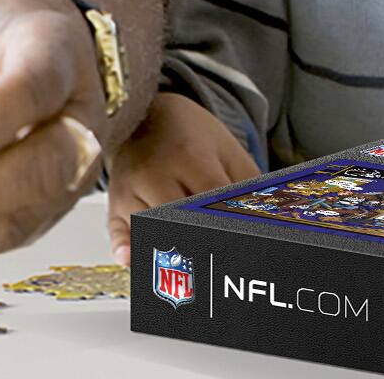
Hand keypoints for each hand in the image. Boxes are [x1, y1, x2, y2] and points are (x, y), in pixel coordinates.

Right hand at [104, 92, 260, 260]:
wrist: (145, 113)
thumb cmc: (191, 136)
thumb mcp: (229, 151)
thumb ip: (249, 188)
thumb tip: (268, 222)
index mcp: (189, 155)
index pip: (211, 200)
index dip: (229, 225)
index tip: (248, 243)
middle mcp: (154, 172)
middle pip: (178, 219)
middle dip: (202, 240)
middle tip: (222, 262)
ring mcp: (129, 188)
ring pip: (150, 229)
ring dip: (171, 249)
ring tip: (193, 270)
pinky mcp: (114, 202)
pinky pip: (117, 231)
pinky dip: (125, 248)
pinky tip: (133, 261)